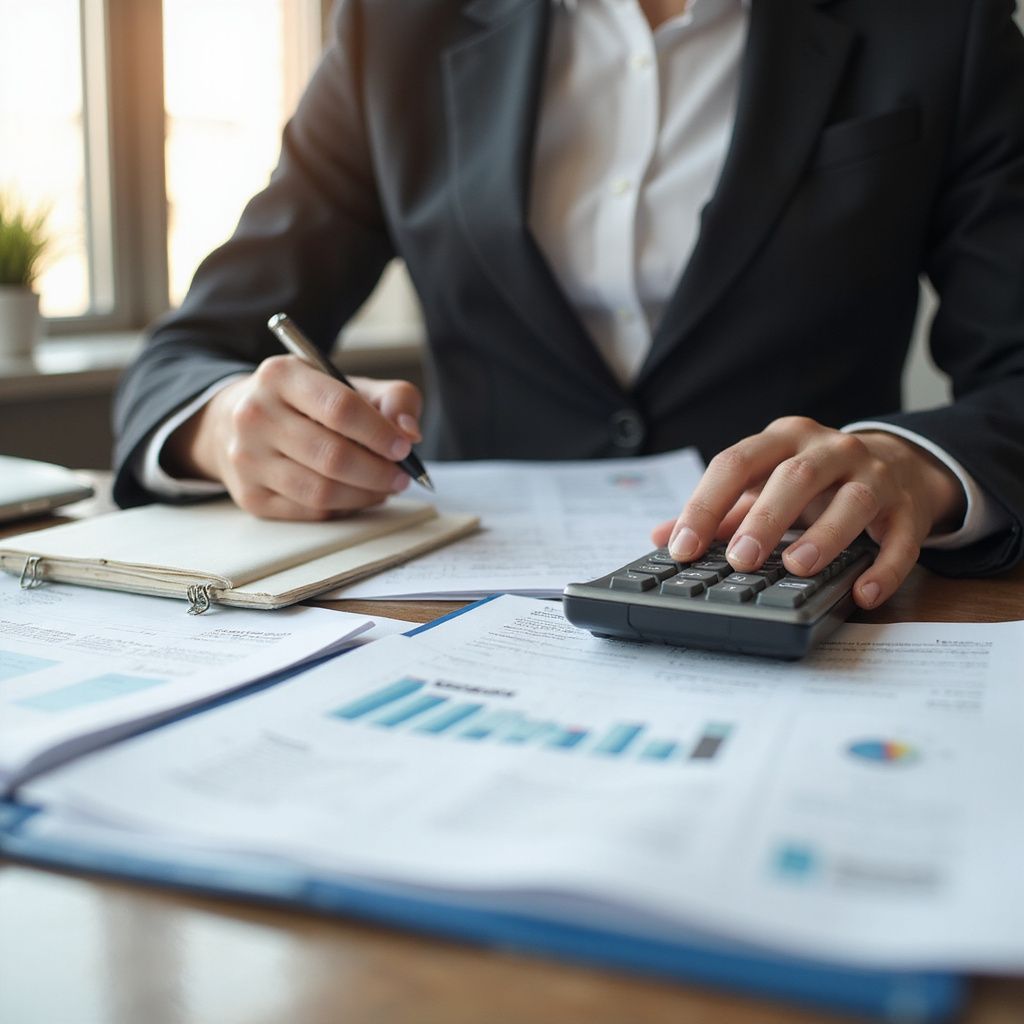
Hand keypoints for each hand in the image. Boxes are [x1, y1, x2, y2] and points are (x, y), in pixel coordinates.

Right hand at [164, 356, 422, 519]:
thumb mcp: (348, 384)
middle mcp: (255, 415)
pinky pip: (309, 511)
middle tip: (402, 476)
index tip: (405, 447)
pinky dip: (343, 508)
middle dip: (378, 472)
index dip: (380, 433)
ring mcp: (247, 459)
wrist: (238, 421)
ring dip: (365, 495)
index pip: (340, 408)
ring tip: (384, 487)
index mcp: (280, 376)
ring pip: (320, 491)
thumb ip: (392, 399)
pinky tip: (356, 496)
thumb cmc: (307, 403)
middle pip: (332, 456)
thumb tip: (410, 433)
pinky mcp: (250, 496)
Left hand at [651, 417, 966, 608]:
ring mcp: (874, 474)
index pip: (736, 463)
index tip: (682, 548)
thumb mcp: (765, 485)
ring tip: (796, 568)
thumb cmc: (814, 482)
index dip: (705, 505)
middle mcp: (829, 449)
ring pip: (852, 499)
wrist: (898, 464)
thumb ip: (719, 510)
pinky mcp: (909, 506)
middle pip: (795, 476)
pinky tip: (864, 593)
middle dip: (764, 518)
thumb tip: (659, 537)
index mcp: (783, 439)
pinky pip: (902, 537)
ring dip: (824, 535)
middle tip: (740, 560)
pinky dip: (885, 566)